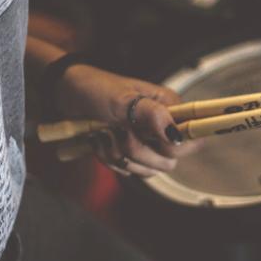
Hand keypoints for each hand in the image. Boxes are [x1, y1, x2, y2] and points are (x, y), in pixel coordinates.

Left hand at [55, 65, 194, 175]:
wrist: (66, 96)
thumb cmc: (97, 89)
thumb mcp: (123, 99)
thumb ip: (153, 115)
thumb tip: (177, 135)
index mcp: (169, 108)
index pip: (194, 136)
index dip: (178, 146)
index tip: (158, 141)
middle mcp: (161, 127)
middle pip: (170, 160)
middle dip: (140, 152)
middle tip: (121, 132)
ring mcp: (145, 142)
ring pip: (147, 169)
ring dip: (121, 155)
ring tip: (105, 134)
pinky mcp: (128, 154)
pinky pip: (127, 171)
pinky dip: (110, 160)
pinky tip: (99, 141)